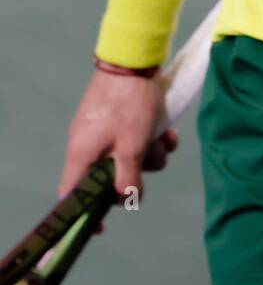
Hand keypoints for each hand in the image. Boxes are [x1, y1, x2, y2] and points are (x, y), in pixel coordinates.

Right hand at [58, 69, 180, 230]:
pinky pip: (134, 137)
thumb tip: (126, 200)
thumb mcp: (132, 146)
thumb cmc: (130, 104)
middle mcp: (87, 143)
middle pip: (109, 176)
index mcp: (81, 154)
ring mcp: (102, 129)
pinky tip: (169, 129)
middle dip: (137, 171)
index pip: (72, 195)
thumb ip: (127, 178)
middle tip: (152, 157)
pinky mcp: (117, 116)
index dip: (84, 214)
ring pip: (128, 156)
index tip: (102, 226)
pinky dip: (152, 136)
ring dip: (151, 151)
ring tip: (166, 137)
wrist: (134, 57)